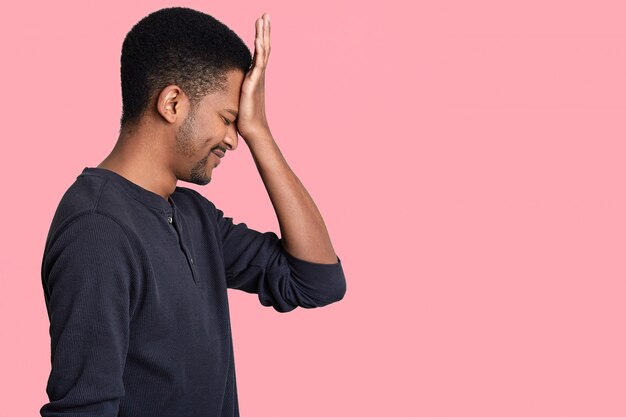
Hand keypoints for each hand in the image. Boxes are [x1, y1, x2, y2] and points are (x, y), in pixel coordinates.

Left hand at [236, 13, 271, 141]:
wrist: (253, 130)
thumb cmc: (245, 118)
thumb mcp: (237, 99)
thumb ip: (235, 90)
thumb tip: (223, 90)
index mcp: (255, 77)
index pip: (259, 52)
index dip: (260, 37)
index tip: (261, 23)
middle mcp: (259, 75)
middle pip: (264, 47)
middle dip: (264, 30)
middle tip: (266, 15)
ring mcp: (258, 79)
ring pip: (263, 52)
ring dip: (263, 35)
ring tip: (263, 20)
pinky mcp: (254, 84)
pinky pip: (258, 64)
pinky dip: (259, 51)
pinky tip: (258, 40)